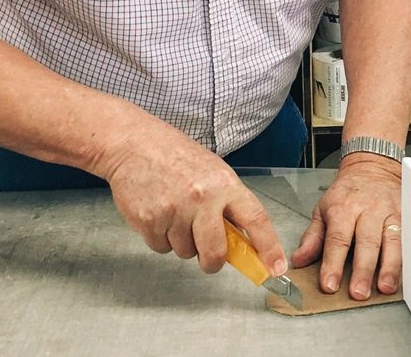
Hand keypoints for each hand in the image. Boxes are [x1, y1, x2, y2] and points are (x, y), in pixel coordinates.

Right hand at [100, 123, 285, 277]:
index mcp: (225, 184)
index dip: (268, 247)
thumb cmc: (175, 156)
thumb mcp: (212, 172)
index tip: (276, 268)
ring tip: (173, 212)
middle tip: (208, 256)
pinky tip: (158, 213)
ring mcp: (175, 211)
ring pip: (185, 252)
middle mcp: (203, 198)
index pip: (255, 219)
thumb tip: (241, 242)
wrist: (134, 144)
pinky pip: (161, 247)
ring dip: (181, 242)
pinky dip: (160, 237)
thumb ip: (227, 205)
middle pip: (216, 252)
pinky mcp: (150, 221)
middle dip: (213, 261)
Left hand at [291, 154, 401, 298]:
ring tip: (385, 287)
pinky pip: (407, 238)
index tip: (329, 284)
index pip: (337, 239)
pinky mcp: (405, 217)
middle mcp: (367, 210)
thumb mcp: (323, 209)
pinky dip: (406, 258)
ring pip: (392, 241)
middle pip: (366, 242)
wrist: (372, 168)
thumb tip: (299, 260)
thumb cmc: (346, 193)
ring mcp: (388, 213)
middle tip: (358, 293)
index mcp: (343, 208)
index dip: (332, 264)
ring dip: (389, 267)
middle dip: (362, 270)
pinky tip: (404, 274)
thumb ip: (312, 237)